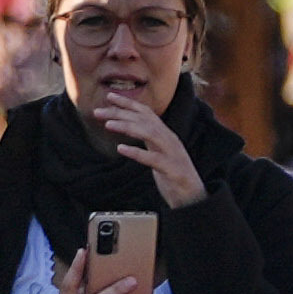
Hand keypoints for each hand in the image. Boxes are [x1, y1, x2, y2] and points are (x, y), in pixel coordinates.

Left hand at [89, 95, 207, 209]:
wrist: (194, 196)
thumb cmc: (174, 175)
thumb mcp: (160, 153)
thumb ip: (149, 140)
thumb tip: (131, 128)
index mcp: (165, 135)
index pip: (145, 113)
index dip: (128, 103)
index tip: (109, 97)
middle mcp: (169, 139)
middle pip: (143, 120)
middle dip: (120, 113)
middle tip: (98, 112)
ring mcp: (172, 153)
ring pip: (149, 133)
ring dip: (128, 127)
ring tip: (108, 125)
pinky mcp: (172, 169)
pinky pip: (153, 159)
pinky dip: (137, 153)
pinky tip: (121, 149)